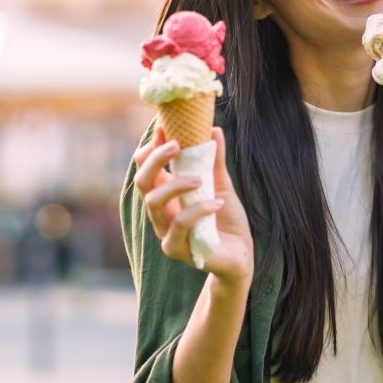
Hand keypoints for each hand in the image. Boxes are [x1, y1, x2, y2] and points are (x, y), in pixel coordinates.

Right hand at [133, 127, 252, 283]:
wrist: (241, 255)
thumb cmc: (226, 220)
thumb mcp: (221, 185)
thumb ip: (215, 161)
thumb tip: (214, 129)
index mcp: (166, 194)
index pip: (145, 169)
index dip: (150, 148)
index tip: (164, 128)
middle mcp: (160, 212)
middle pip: (141, 182)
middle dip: (155, 159)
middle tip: (176, 144)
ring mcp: (164, 232)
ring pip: (153, 202)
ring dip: (175, 184)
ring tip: (200, 178)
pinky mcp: (176, 249)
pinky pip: (179, 224)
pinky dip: (198, 210)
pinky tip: (217, 203)